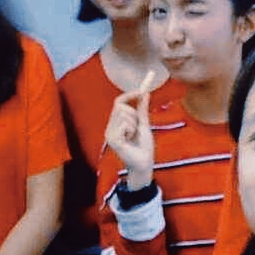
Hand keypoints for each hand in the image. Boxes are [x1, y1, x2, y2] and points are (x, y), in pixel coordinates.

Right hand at [104, 70, 161, 190]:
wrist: (144, 163)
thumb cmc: (144, 147)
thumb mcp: (144, 124)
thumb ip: (142, 109)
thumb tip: (145, 93)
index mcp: (116, 123)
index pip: (118, 102)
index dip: (129, 95)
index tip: (142, 91)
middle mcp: (110, 128)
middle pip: (120, 106)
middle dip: (134, 114)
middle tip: (137, 128)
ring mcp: (109, 134)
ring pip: (123, 114)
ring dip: (134, 124)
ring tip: (134, 136)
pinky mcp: (112, 140)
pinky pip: (124, 124)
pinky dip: (131, 130)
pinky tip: (131, 141)